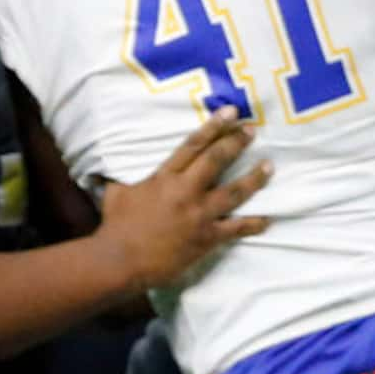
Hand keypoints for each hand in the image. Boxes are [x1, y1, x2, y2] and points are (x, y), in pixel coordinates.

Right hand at [97, 107, 271, 290]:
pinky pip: (236, 229)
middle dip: (236, 143)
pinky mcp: (207, 238)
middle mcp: (185, 191)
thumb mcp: (116, 193)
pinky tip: (268, 219)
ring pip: (234, 192)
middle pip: (217, 161)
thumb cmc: (116, 227)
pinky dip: (253, 224)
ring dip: (254, 178)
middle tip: (252, 130)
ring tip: (269, 166)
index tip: (230, 113)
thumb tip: (106, 168)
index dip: (213, 127)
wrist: (121, 260)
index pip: (193, 145)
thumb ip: (121, 178)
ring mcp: (199, 215)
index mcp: (165, 177)